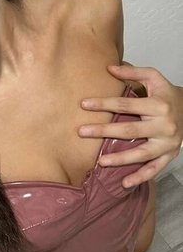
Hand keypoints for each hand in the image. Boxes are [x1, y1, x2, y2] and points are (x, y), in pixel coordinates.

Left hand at [79, 64, 182, 187]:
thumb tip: (109, 68)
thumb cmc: (166, 94)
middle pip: (129, 130)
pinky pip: (154, 169)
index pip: (126, 105)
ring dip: (120, 159)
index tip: (84, 105)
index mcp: (158, 105)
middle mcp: (164, 126)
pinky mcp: (170, 155)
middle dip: (104, 131)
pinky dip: (140, 177)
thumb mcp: (154, 77)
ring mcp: (167, 144)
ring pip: (141, 154)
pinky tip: (124, 183)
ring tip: (100, 162)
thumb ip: (132, 73)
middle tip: (81, 131)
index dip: (104, 104)